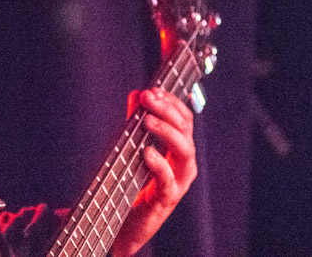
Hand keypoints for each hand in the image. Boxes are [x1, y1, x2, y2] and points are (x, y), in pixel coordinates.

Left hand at [111, 88, 196, 256]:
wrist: (125, 221)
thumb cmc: (132, 182)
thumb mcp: (134, 146)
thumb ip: (136, 121)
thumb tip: (136, 94)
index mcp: (177, 149)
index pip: (184, 119)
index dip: (172, 102)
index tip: (154, 89)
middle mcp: (183, 164)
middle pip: (186, 131)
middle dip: (168, 111)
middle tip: (148, 98)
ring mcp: (178, 182)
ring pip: (185, 152)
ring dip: (166, 132)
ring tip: (147, 120)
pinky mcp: (166, 199)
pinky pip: (168, 181)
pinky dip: (159, 164)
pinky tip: (147, 152)